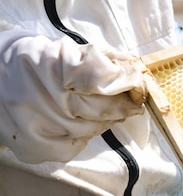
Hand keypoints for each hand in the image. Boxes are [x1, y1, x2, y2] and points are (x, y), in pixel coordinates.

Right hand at [0, 32, 146, 162]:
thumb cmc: (33, 61)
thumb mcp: (63, 49)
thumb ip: (101, 58)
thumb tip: (134, 69)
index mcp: (51, 64)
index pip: (103, 76)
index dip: (127, 80)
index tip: (137, 81)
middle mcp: (43, 96)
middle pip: (104, 107)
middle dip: (124, 103)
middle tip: (132, 100)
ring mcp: (39, 125)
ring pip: (95, 128)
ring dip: (107, 119)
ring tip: (104, 109)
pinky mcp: (37, 147)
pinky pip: (78, 144)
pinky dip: (86, 134)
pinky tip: (80, 122)